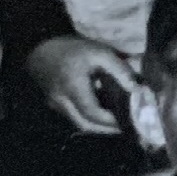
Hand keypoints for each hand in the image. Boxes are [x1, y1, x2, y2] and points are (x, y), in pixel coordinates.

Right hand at [27, 36, 142, 132]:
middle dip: (106, 129)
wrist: (39, 46)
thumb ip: (119, 69)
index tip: (129, 119)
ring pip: (79, 124)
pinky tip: (102, 112)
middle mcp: (61, 101)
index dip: (111, 121)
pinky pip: (74, 117)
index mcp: (72, 88)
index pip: (94, 114)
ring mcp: (55, 105)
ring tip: (116, 121)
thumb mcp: (98, 53)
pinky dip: (89, 119)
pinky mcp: (54, 105)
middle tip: (126, 126)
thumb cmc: (71, 48)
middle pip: (86, 125)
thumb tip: (136, 89)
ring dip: (98, 125)